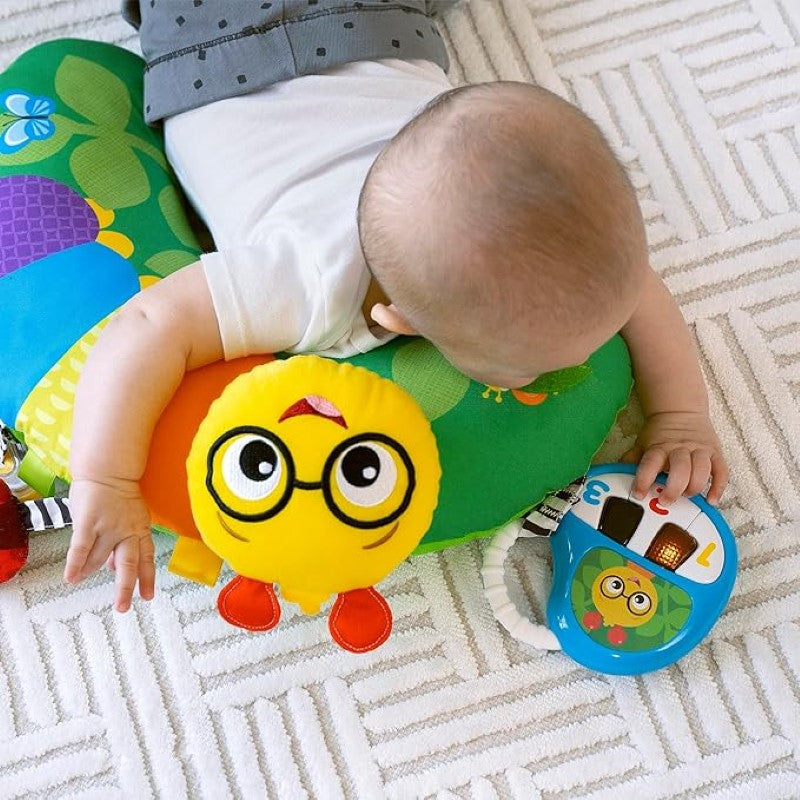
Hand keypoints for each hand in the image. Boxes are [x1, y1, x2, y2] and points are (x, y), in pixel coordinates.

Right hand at [64, 477, 154, 611]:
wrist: (108, 470)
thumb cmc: (117, 495)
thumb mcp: (130, 519)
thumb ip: (124, 543)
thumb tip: (112, 568)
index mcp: (140, 530)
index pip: (146, 557)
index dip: (147, 577)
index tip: (147, 596)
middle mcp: (128, 531)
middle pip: (129, 563)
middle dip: (126, 587)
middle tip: (123, 607)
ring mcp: (109, 526)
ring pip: (99, 557)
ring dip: (90, 571)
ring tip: (82, 579)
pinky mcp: (89, 522)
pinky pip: (82, 547)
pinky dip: (76, 564)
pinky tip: (71, 578)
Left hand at [622, 410, 728, 505]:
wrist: (680, 411)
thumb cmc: (659, 434)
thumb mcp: (642, 443)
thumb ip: (632, 459)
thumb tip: (617, 473)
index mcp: (659, 447)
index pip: (650, 463)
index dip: (644, 479)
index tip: (639, 494)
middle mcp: (680, 448)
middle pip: (680, 469)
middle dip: (674, 488)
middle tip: (665, 501)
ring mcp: (700, 450)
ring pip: (702, 470)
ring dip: (694, 487)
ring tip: (686, 496)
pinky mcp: (715, 453)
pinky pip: (722, 471)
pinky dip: (718, 487)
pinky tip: (711, 500)